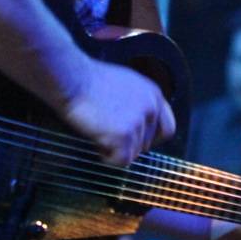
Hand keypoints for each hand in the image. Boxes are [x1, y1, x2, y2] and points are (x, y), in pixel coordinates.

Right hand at [60, 58, 175, 165]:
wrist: (72, 79)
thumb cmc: (90, 80)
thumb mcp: (126, 84)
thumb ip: (138, 102)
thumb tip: (137, 121)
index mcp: (153, 94)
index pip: (167, 127)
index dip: (150, 137)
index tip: (136, 140)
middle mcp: (151, 108)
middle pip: (148, 143)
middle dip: (128, 143)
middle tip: (108, 133)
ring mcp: (138, 122)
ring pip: (133, 153)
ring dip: (115, 148)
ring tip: (99, 131)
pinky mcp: (124, 135)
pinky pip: (121, 160)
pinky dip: (107, 157)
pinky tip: (97, 141)